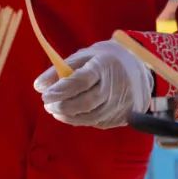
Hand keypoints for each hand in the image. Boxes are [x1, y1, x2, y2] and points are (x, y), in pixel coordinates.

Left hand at [33, 40, 152, 128]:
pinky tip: (72, 113)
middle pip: (85, 102)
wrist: (139, 68)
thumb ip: (59, 69)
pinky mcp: (123, 116)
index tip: (44, 94)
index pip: (80, 81)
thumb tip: (38, 86)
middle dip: (62, 106)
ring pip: (90, 117)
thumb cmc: (104, 60)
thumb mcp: (84, 56)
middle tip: (47, 104)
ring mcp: (120, 104)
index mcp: (104, 66)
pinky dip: (81, 119)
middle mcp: (115, 86)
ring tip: (55, 110)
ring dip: (68, 116)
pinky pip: (97, 122)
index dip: (61, 90)